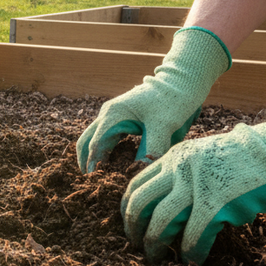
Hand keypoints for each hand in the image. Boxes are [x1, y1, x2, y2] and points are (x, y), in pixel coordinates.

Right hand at [77, 27, 230, 172]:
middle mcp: (108, 114)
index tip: (94, 181)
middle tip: (91, 182)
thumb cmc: (172, 101)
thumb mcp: (164, 126)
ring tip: (99, 177)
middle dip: (85, 160)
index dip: (93, 163)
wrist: (180, 83)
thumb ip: (152, 148)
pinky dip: (103, 151)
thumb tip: (140, 170)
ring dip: (93, 156)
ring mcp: (113, 115)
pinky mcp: (120, 118)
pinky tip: (111, 164)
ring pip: (93, 138)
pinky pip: (105, 136)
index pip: (96, 143)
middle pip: (86, 140)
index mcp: (114, 115)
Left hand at [122, 72, 265, 265]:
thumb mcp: (208, 155)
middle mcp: (180, 169)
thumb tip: (174, 203)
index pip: (137, 183)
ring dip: (155, 244)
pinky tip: (192, 260)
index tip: (132, 224)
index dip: (129, 208)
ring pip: (161, 221)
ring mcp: (197, 186)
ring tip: (157, 258)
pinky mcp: (217, 204)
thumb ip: (187, 173)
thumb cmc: (252, 156)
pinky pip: (193, 235)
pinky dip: (190, 252)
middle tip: (137, 246)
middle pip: (140, 203)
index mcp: (176, 156)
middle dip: (133, 228)